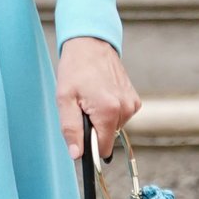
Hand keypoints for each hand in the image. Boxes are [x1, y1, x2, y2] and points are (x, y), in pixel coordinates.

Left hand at [55, 35, 140, 163]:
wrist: (90, 44)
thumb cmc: (75, 69)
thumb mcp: (64, 100)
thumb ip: (71, 129)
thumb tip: (77, 154)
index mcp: (109, 111)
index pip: (102, 149)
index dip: (89, 146)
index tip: (81, 133)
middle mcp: (125, 109)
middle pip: (107, 138)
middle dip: (94, 128)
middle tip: (83, 107)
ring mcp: (132, 104)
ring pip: (114, 128)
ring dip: (101, 119)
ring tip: (92, 98)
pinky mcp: (134, 99)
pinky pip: (120, 117)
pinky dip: (110, 111)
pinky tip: (101, 95)